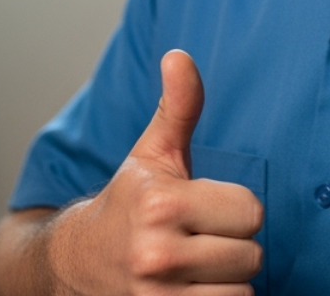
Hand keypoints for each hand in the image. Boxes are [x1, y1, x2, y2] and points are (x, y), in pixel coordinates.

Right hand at [47, 50, 264, 294]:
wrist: (77, 263)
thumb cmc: (127, 203)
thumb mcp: (152, 154)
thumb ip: (177, 108)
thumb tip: (180, 57)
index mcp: (160, 204)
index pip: (251, 212)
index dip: (234, 208)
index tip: (205, 209)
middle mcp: (157, 254)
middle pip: (251, 255)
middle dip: (232, 246)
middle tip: (198, 239)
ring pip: (242, 291)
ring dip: (226, 281)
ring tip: (193, 267)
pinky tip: (191, 289)